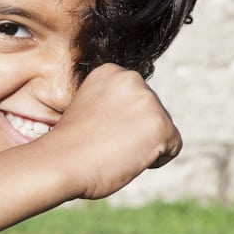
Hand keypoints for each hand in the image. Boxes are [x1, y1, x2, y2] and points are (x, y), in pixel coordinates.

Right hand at [46, 63, 180, 200]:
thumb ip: (111, 105)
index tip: (98, 130)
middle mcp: (133, 79)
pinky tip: (128, 158)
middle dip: (135, 131)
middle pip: (151, 111)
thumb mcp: (87, 108)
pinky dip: (155, 159)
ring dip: (143, 144)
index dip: (120, 120)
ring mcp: (149, 101)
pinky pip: (173, 147)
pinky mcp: (162, 126)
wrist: (60, 162)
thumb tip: (131, 119)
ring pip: (162, 129)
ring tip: (113, 150)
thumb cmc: (67, 144)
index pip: (135, 99)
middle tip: (105, 143)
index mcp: (110, 71)